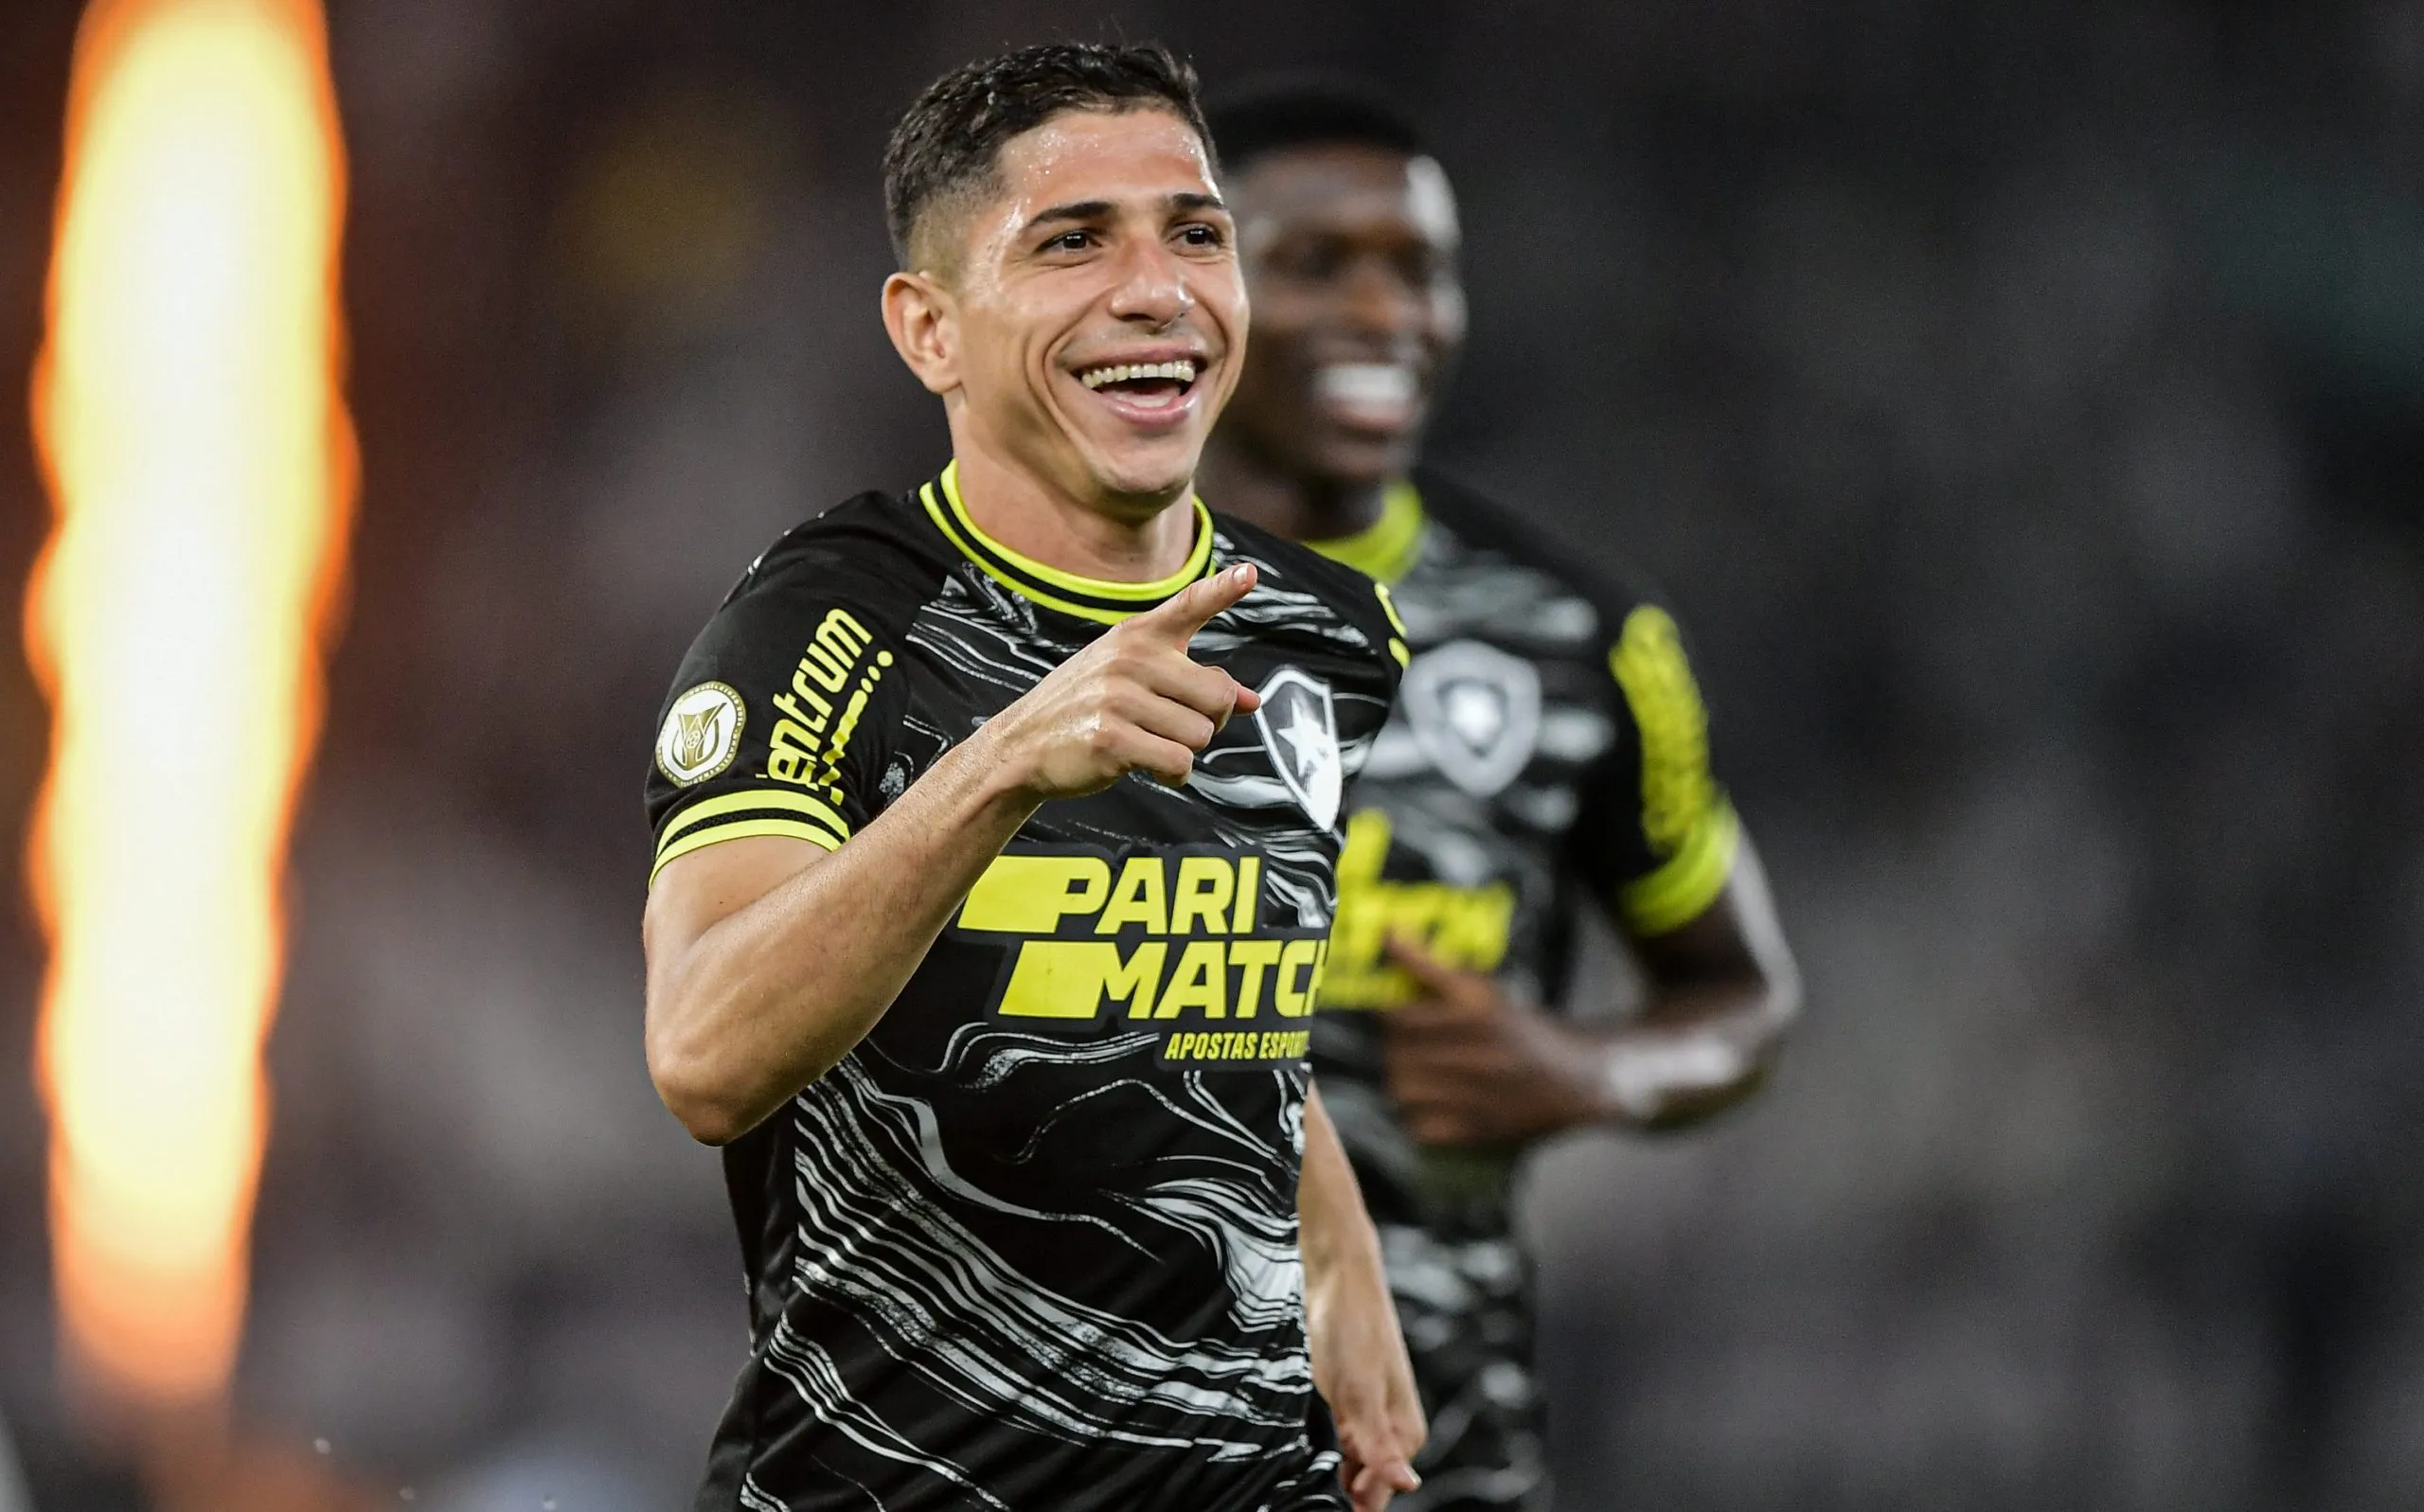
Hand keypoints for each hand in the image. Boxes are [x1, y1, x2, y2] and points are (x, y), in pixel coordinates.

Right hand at [977, 562, 1261, 799]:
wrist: (1022, 744)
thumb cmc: (1087, 709)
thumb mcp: (1134, 681)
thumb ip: (1194, 683)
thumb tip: (1251, 700)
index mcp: (1137, 636)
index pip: (1188, 606)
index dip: (1223, 589)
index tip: (1250, 573)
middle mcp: (1129, 658)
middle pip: (1217, 696)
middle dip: (1208, 722)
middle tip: (1175, 726)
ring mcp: (1117, 697)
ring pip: (1200, 735)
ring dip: (1184, 751)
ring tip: (1149, 744)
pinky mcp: (1110, 737)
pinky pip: (1178, 763)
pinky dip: (1173, 775)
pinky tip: (1148, 766)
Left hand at [1307, 1259, 1425, 1510]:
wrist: (1335, 1276)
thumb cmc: (1354, 1328)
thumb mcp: (1360, 1391)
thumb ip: (1380, 1443)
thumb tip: (1408, 1485)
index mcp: (1403, 1437)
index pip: (1373, 1499)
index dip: (1343, 1506)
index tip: (1305, 1503)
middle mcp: (1384, 1433)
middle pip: (1352, 1486)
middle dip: (1323, 1487)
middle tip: (1289, 1480)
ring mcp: (1360, 1418)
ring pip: (1334, 1464)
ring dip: (1311, 1465)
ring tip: (1284, 1459)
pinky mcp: (1337, 1403)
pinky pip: (1320, 1440)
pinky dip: (1304, 1443)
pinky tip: (1284, 1437)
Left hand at [1381, 936, 1605, 1145]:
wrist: (1579, 1077)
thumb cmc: (1526, 1029)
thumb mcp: (1487, 990)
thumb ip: (1435, 967)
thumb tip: (1391, 935)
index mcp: (1477, 1009)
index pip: (1400, 1013)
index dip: (1386, 1014)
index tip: (1391, 1013)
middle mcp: (1476, 1049)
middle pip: (1397, 1051)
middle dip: (1393, 1046)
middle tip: (1405, 1044)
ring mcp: (1477, 1093)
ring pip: (1403, 1087)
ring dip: (1402, 1079)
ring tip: (1417, 1073)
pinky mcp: (1479, 1129)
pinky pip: (1421, 1125)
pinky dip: (1418, 1116)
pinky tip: (1432, 1104)